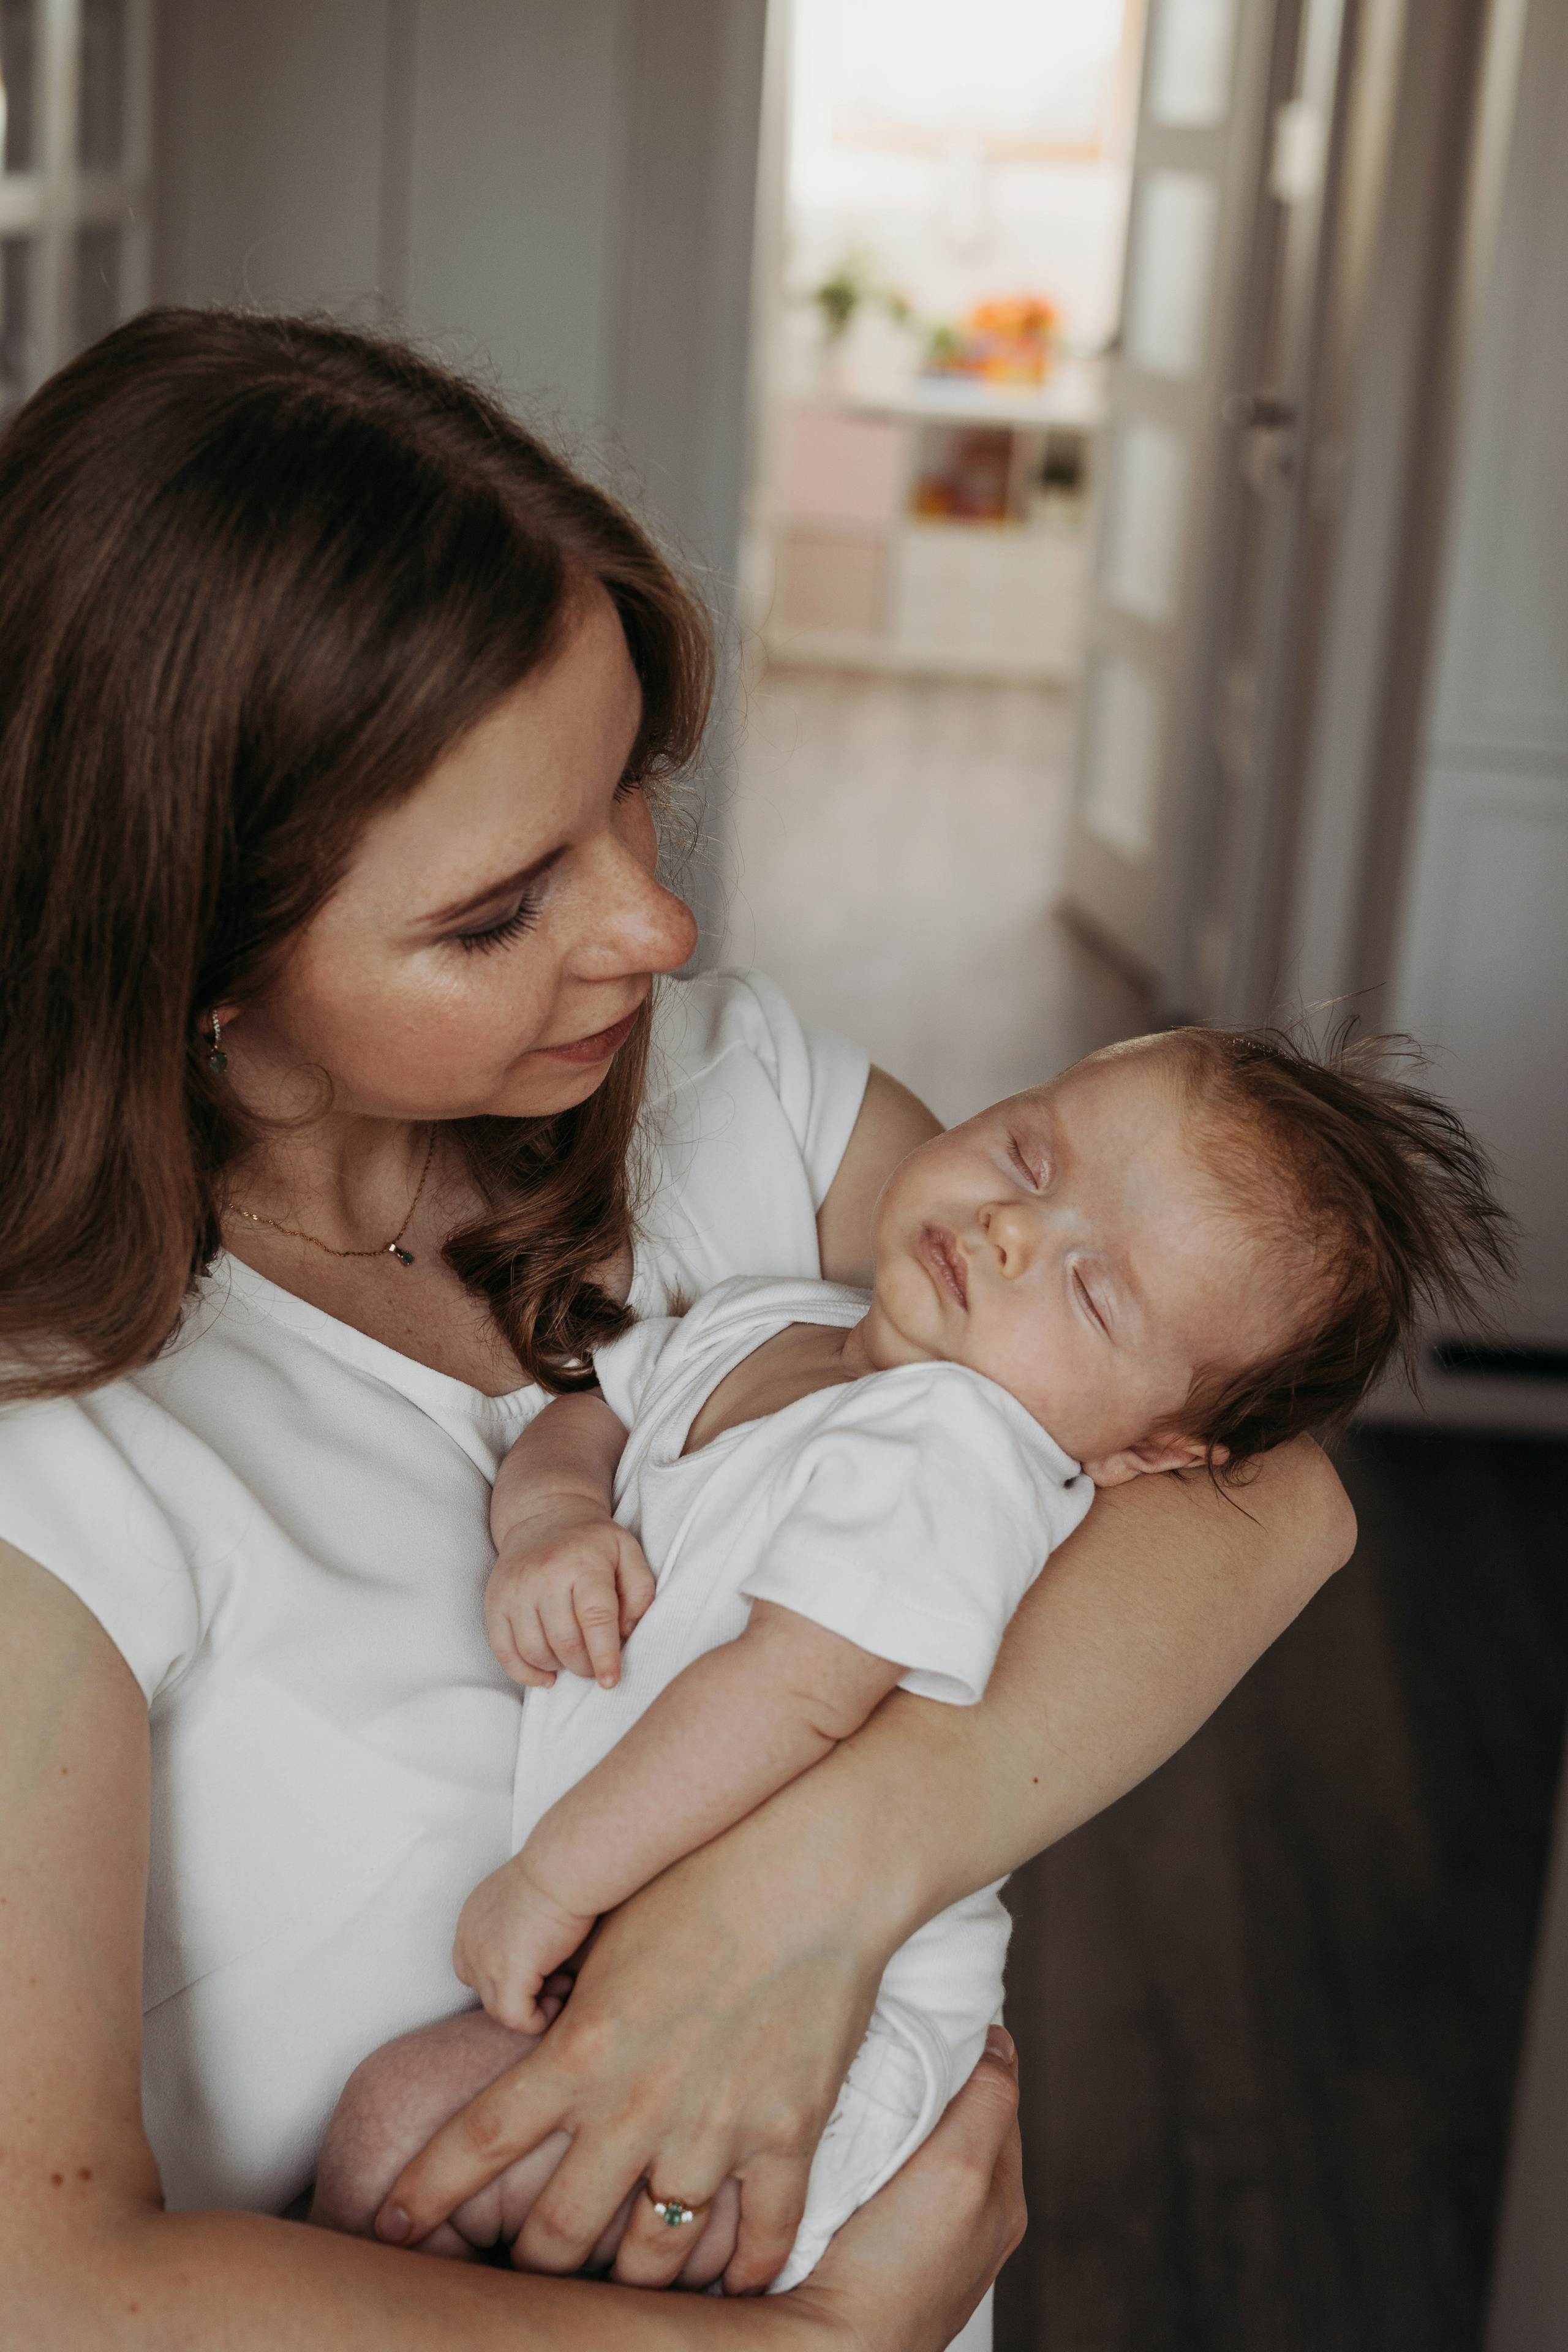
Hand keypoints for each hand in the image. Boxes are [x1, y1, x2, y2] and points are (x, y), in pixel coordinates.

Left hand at [374, 1783, 901, 2294]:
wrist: (811, 1866)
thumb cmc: (703, 1873)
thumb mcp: (604, 1934)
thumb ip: (564, 2002)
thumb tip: (528, 2025)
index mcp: (578, 2050)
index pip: (476, 2143)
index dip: (423, 2197)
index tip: (388, 2232)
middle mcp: (634, 2106)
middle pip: (556, 2232)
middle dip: (529, 2271)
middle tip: (518, 2289)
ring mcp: (712, 2131)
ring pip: (651, 2257)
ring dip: (629, 2288)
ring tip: (618, 2308)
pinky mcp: (786, 2136)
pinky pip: (761, 2239)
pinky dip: (746, 2276)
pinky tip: (734, 2292)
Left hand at [453, 1858, 596, 2036]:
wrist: (564, 1866)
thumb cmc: (559, 1872)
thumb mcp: (527, 1896)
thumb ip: (519, 1924)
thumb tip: (540, 1950)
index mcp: (472, 1919)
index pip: (474, 1965)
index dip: (505, 1976)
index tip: (541, 1965)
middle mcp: (470, 1941)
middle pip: (485, 1990)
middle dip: (520, 1992)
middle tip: (557, 1979)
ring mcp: (484, 1962)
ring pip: (500, 2009)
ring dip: (533, 2008)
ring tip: (564, 1986)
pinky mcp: (507, 1977)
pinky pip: (517, 2019)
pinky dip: (539, 2019)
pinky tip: (561, 1999)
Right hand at [485, 1500, 654, 1688]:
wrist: (544, 1516)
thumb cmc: (592, 1543)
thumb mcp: (628, 1553)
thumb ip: (639, 1591)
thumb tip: (628, 1633)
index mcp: (583, 1563)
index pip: (595, 1617)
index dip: (604, 1655)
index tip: (611, 1681)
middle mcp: (544, 1576)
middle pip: (565, 1640)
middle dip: (584, 1666)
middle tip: (596, 1667)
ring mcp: (515, 1590)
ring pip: (534, 1650)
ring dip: (558, 1668)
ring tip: (573, 1661)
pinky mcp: (494, 1602)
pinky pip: (504, 1651)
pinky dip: (525, 1673)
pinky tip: (546, 1675)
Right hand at [790, 2028, 1023, 2351]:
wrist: (833, 2346)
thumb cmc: (899, 2272)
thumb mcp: (960, 2169)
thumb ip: (988, 2103)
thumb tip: (998, 2041)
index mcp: (1002, 2197)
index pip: (995, 2096)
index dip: (967, 2054)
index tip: (932, 2020)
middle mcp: (970, 2219)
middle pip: (956, 2117)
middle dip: (929, 2081)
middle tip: (890, 2052)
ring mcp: (922, 2234)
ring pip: (916, 2143)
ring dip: (895, 2115)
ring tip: (865, 2098)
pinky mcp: (877, 2243)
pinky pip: (880, 2176)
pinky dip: (867, 2152)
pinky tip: (845, 2148)